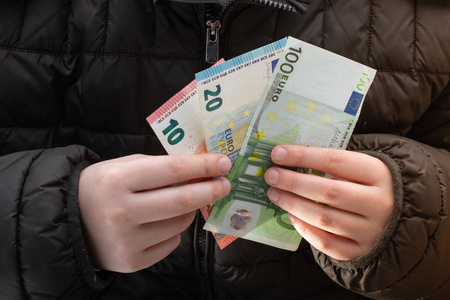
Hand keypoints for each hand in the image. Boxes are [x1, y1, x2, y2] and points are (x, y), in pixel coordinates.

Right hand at [78, 153, 230, 272]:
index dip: (202, 165)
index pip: (172, 170)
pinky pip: (171, 243)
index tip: (223, 162)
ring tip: (181, 202)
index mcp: (117, 180)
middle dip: (210, 190)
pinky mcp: (132, 261)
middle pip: (182, 201)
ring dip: (190, 210)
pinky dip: (174, 230)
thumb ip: (159, 166)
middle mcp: (121, 212)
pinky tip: (159, 222)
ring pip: (180, 223)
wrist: (71, 222)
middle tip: (225, 184)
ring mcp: (127, 241)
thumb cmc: (102, 187)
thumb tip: (201, 169)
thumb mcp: (122, 166)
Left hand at [264, 145, 393, 260]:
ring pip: (325, 219)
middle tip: (271, 176)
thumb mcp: (363, 167)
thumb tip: (289, 160)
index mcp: (379, 174)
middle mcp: (379, 203)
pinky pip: (328, 244)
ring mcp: (372, 231)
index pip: (335, 161)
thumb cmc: (373, 185)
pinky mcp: (362, 251)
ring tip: (274, 194)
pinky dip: (306, 230)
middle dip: (293, 182)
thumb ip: (334, 165)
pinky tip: (292, 216)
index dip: (303, 156)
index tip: (277, 153)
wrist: (404, 216)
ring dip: (294, 205)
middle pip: (328, 192)